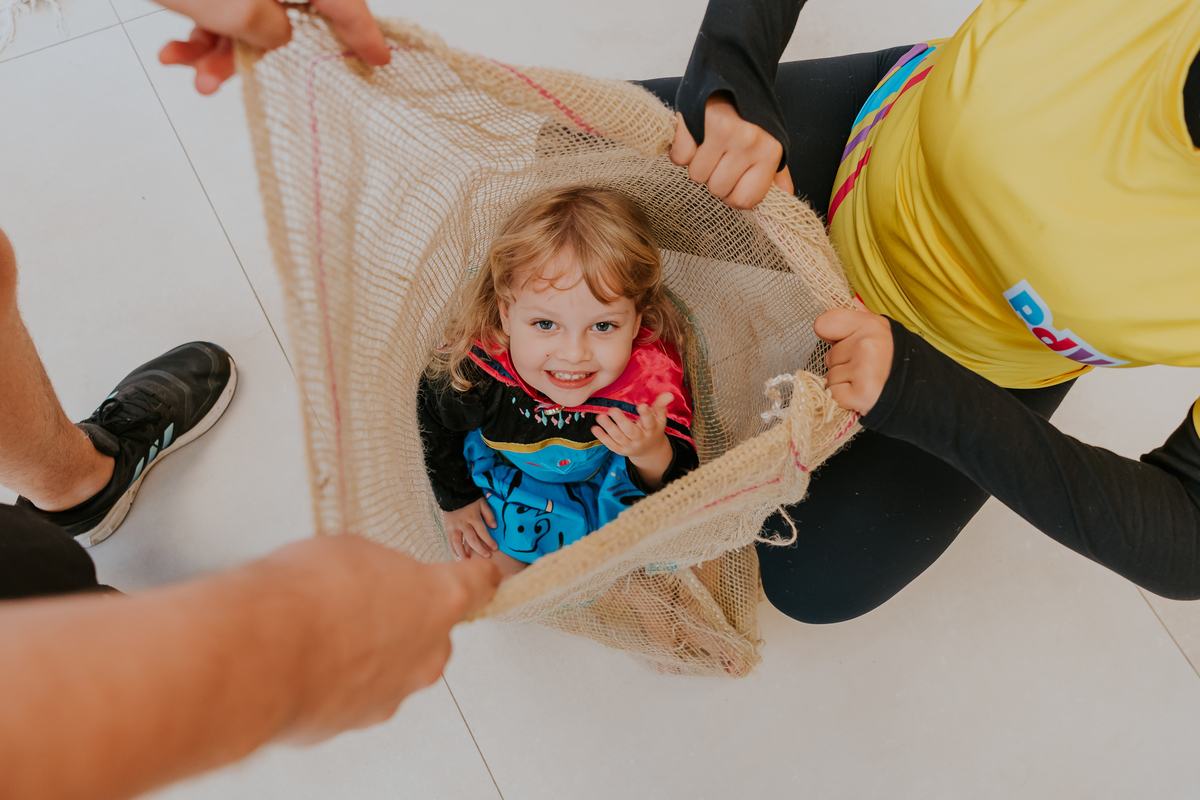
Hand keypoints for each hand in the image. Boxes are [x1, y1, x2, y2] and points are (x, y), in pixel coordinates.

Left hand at [156, 0, 390, 94]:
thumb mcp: (232, 7)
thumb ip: (268, 30)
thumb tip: (276, 34)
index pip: (343, 1)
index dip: (363, 34)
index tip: (380, 60)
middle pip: (286, 9)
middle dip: (248, 51)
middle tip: (217, 81)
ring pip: (244, 8)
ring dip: (213, 47)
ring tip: (183, 67)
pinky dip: (196, 25)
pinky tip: (169, 52)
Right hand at [263, 535, 499, 741]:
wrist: (259, 655)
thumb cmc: (304, 598)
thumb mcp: (352, 551)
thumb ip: (381, 570)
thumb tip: (374, 579)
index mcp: (440, 599)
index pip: (479, 584)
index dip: (476, 575)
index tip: (479, 573)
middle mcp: (428, 651)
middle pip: (433, 630)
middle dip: (405, 616)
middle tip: (362, 598)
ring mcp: (396, 690)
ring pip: (396, 664)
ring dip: (371, 649)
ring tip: (324, 630)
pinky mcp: (360, 719)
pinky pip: (360, 692)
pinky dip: (342, 678)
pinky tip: (311, 658)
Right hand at [443, 497, 497, 559]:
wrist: (452, 492)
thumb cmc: (470, 498)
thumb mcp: (482, 502)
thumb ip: (488, 514)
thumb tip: (494, 527)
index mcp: (473, 517)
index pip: (482, 531)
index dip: (489, 540)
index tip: (495, 548)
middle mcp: (463, 523)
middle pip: (471, 539)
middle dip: (479, 549)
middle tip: (486, 556)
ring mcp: (454, 526)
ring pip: (458, 542)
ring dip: (463, 552)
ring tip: (468, 561)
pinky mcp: (447, 527)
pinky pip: (450, 540)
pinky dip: (453, 548)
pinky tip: (457, 555)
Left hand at [593, 392, 673, 488]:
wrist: (649, 451)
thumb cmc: (653, 428)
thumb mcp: (659, 418)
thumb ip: (661, 405)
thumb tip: (669, 394)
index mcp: (652, 429)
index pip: (649, 422)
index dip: (646, 414)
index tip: (641, 405)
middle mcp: (641, 439)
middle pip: (631, 431)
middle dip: (621, 421)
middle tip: (612, 409)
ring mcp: (630, 446)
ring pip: (619, 438)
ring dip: (609, 428)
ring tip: (600, 417)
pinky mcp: (621, 451)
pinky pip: (611, 445)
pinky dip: (602, 437)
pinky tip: (594, 428)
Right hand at [669, 92, 793, 209]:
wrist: (732, 70)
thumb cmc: (750, 113)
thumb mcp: (771, 141)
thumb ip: (776, 173)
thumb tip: (786, 198)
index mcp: (769, 151)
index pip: (744, 201)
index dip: (733, 194)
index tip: (733, 178)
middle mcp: (748, 142)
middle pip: (717, 190)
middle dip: (714, 177)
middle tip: (720, 154)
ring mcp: (722, 131)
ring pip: (697, 176)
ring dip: (697, 164)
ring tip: (708, 142)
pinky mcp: (696, 121)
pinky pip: (680, 158)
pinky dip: (681, 151)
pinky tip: (694, 136)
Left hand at [814, 308, 893, 414]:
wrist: (919, 392)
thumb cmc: (896, 363)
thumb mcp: (884, 333)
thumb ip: (862, 319)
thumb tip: (853, 299)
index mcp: (871, 324)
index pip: (824, 323)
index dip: (830, 337)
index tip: (844, 344)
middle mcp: (867, 343)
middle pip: (828, 356)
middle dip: (842, 365)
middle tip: (865, 369)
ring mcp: (863, 369)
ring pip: (830, 377)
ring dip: (843, 383)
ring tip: (865, 381)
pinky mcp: (861, 393)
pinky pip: (834, 394)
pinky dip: (844, 398)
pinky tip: (861, 394)